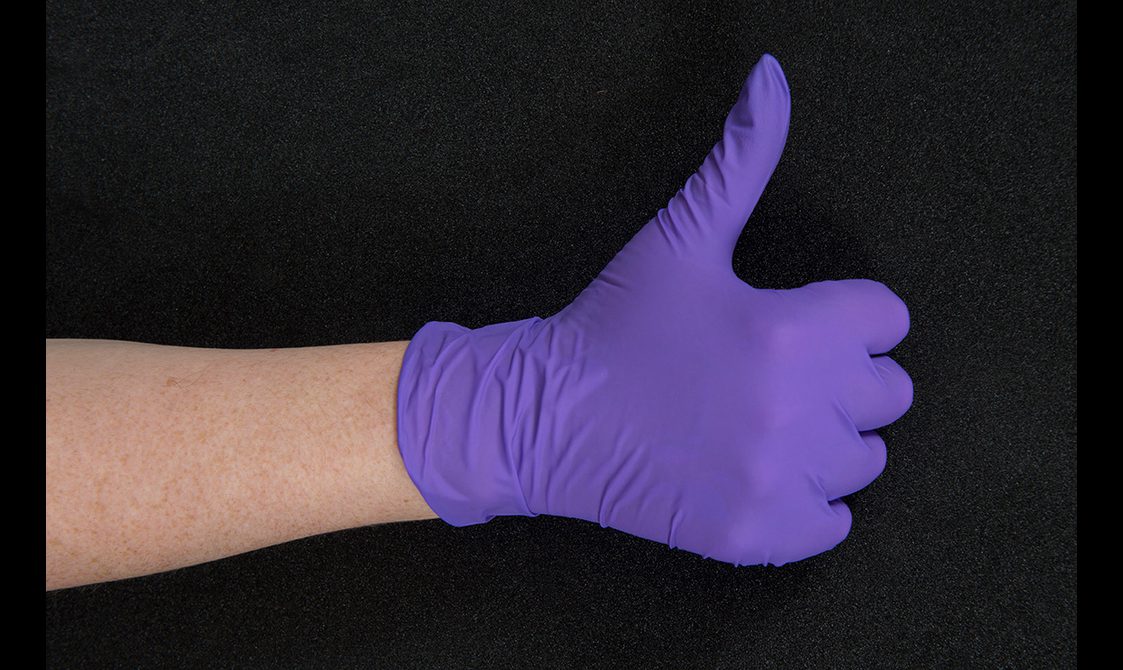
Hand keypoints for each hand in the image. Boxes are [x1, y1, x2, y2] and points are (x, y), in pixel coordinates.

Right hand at [397, 53, 911, 565]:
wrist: (544, 418)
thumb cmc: (613, 323)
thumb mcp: (678, 237)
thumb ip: (740, 159)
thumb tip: (771, 76)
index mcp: (792, 329)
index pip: (887, 320)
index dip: (841, 318)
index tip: (788, 325)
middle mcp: (798, 409)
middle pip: (888, 392)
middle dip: (838, 379)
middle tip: (769, 374)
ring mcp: (779, 479)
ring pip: (863, 459)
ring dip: (824, 443)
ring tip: (756, 425)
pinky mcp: (759, 536)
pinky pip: (834, 524)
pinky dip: (805, 505)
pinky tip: (752, 474)